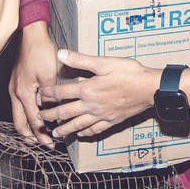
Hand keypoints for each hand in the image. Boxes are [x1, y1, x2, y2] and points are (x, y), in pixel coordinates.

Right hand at [8, 22, 60, 144]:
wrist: (32, 35)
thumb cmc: (40, 52)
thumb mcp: (49, 75)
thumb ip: (50, 95)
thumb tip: (52, 111)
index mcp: (23, 93)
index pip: (32, 120)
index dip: (41, 133)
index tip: (50, 143)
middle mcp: (16, 93)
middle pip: (20, 122)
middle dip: (31, 135)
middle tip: (43, 143)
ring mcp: (15, 88)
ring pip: (19, 114)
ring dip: (29, 125)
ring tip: (40, 133)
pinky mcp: (18, 83)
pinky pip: (21, 104)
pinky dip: (29, 113)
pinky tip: (39, 113)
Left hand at [43, 49, 158, 138]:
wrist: (149, 88)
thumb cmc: (128, 73)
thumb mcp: (104, 63)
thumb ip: (81, 60)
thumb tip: (61, 54)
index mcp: (87, 90)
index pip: (61, 92)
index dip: (49, 93)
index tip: (40, 94)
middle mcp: (91, 105)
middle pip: (65, 112)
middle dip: (51, 116)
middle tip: (40, 118)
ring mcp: (101, 115)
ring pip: (78, 125)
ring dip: (64, 129)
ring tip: (55, 133)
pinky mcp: (111, 121)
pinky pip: (95, 130)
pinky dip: (85, 133)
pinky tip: (81, 134)